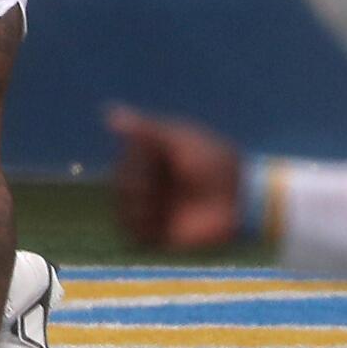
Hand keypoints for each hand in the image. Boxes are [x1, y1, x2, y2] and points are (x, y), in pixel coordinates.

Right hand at [107, 104, 241, 249]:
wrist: (237, 199)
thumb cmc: (213, 162)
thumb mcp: (179, 139)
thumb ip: (144, 129)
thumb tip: (109, 112)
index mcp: (155, 157)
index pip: (126, 155)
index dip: (137, 156)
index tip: (157, 153)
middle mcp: (152, 182)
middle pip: (121, 180)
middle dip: (136, 180)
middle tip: (158, 181)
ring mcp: (154, 208)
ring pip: (123, 205)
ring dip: (136, 203)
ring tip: (158, 203)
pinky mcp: (158, 234)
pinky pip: (131, 231)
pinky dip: (139, 224)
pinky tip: (158, 219)